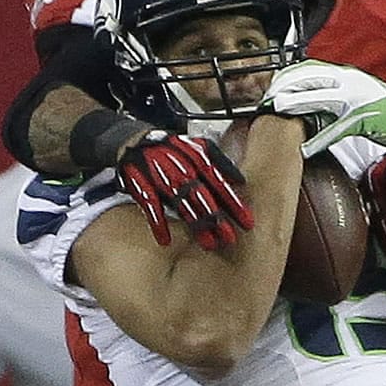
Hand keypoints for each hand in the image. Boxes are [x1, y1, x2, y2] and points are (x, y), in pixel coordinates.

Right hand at [116, 131, 254, 250]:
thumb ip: (222, 163)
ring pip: (181, 205)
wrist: (138, 142)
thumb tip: (242, 180)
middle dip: (217, 219)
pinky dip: (157, 223)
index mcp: (197, 159)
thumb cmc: (175, 149)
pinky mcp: (142, 187)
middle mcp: (181, 170)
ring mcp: (161, 179)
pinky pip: (150, 207)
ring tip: (209, 244)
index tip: (247, 222)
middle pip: (202, 197)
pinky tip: (165, 240)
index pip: (220, 184)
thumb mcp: (201, 148)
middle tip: (230, 239)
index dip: (234, 204)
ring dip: (195, 226)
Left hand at [261, 60, 385, 158]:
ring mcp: (356, 99)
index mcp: (347, 75)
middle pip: (311, 80)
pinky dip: (319, 139)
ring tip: (278, 110)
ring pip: (320, 100)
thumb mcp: (358, 93)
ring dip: (297, 105)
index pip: (312, 68)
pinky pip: (336, 129)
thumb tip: (312, 95)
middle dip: (287, 87)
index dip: (290, 75)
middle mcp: (350, 82)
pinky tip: (306, 147)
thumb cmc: (385, 110)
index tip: (273, 83)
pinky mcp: (362, 119)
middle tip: (268, 97)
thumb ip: (336, 92)